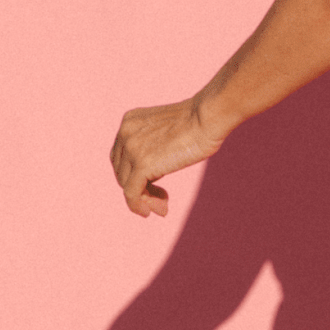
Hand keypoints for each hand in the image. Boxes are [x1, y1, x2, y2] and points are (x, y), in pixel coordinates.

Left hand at [109, 98, 224, 215]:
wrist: (207, 117)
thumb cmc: (200, 122)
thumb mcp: (168, 131)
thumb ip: (156, 144)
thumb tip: (157, 166)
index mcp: (129, 122)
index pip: (122, 157)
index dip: (134, 175)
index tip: (157, 186)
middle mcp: (125, 134)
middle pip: (122, 172)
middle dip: (140, 190)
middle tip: (162, 202)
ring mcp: (131, 149)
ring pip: (126, 185)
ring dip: (144, 200)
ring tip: (163, 208)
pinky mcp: (142, 165)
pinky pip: (132, 194)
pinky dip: (138, 206)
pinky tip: (153, 212)